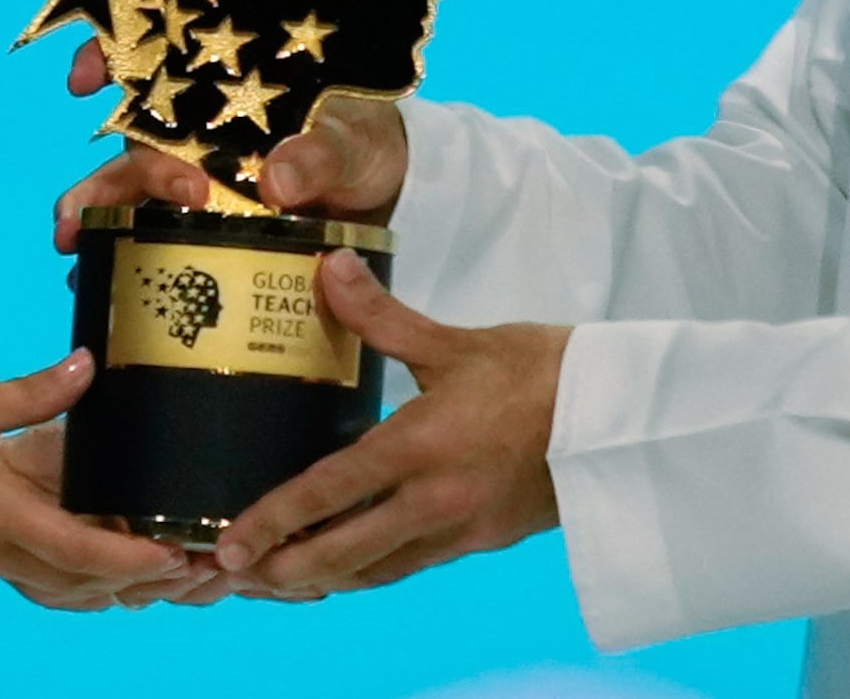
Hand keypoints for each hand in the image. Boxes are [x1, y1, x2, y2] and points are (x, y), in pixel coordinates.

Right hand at [0, 352, 188, 602]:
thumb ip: (22, 394)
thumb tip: (86, 368)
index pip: (71, 549)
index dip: (128, 560)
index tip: (173, 556)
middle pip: (63, 581)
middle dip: (122, 580)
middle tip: (172, 560)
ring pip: (34, 580)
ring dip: (85, 577)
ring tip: (130, 553)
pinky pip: (4, 567)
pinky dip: (44, 562)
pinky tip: (60, 534)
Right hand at [54, 40, 408, 250]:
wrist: (383, 192)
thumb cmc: (363, 144)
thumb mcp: (351, 144)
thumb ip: (318, 156)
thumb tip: (276, 179)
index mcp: (228, 92)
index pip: (158, 60)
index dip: (112, 56)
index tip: (84, 80)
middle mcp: (199, 132)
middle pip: (132, 142)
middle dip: (98, 173)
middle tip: (80, 213)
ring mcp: (196, 179)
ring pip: (129, 189)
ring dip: (94, 213)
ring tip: (70, 242)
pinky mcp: (204, 224)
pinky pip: (152, 235)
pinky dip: (119, 254)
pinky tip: (92, 279)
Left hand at [209, 253, 563, 599]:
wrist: (618, 418)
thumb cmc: (540, 371)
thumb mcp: (456, 342)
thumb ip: (381, 315)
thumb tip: (328, 268)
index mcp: (421, 446)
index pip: (330, 491)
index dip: (275, 519)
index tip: (231, 542)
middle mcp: (434, 500)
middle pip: (344, 553)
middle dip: (284, 569)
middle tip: (235, 577)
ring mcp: (459, 528)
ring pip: (376, 571)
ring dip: (322, 579)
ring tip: (276, 581)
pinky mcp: (480, 539)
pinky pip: (409, 566)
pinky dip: (369, 572)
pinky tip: (347, 569)